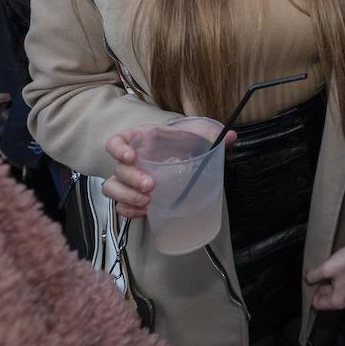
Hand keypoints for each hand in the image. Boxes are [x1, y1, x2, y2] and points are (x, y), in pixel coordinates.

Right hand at [102, 125, 234, 218]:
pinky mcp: (132, 195)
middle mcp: (130, 159)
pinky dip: (129, 210)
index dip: (118, 149)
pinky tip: (145, 211)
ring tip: (147, 202)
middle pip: (118, 170)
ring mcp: (128, 179)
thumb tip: (231, 137)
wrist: (183, 157)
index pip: (116, 142)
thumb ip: (211, 134)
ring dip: (127, 196)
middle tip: (151, 186)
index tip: (131, 156)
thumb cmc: (184, 142)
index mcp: (139, 140)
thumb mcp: (196, 134)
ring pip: (113, 188)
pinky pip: (120, 205)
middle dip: (132, 180)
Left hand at [305, 242, 344, 310]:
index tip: (311, 280)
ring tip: (328, 268)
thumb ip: (312, 276)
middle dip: (320, 286)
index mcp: (338, 301)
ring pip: (336, 290)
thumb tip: (307, 279)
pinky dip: (339, 278)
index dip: (311, 292)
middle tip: (318, 272)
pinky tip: (339, 266)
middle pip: (327, 298)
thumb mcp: (326, 268)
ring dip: (330, 281)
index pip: (317, 304)